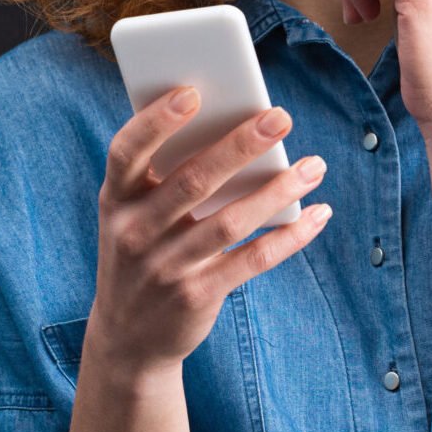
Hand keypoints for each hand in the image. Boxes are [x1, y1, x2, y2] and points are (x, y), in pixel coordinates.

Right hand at [91, 88, 330, 380]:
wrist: (127, 339)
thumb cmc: (141, 252)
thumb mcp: (132, 215)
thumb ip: (165, 176)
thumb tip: (234, 125)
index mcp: (114, 199)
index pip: (127, 151)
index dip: (156, 121)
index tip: (192, 92)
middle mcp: (134, 232)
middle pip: (193, 181)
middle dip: (240, 145)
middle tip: (280, 117)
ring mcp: (164, 267)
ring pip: (230, 221)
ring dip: (277, 190)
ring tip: (314, 165)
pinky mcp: (196, 296)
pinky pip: (251, 260)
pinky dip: (289, 236)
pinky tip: (317, 214)